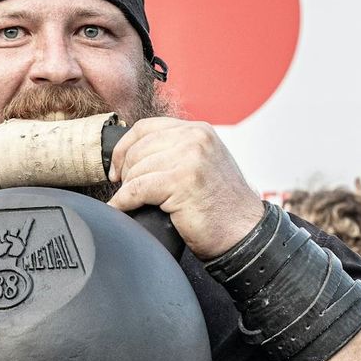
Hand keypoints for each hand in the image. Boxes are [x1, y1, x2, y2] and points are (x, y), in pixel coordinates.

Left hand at [106, 117, 264, 258]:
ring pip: (136, 170)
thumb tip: (134, 155)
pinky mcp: (181, 182)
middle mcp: (194, 139)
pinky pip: (137, 189)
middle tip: (127, 192)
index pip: (145, 128)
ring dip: (127, 190)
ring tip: (131, 203)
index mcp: (198, 131)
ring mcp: (189, 158)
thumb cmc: (220, 206)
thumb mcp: (202, 164)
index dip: (123, 148)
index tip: (117, 169)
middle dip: (125, 173)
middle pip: (137, 149)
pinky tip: (123, 209)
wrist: (243, 232)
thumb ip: (176, 152)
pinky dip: (124, 201)